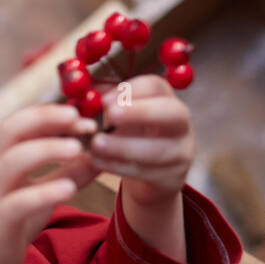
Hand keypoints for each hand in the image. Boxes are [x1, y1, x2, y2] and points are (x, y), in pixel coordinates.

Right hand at [0, 104, 100, 263]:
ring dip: (46, 149)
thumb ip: (69, 174)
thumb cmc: (14, 224)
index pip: (22, 122)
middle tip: (79, 118)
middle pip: (12, 130)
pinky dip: (43, 192)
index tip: (82, 115)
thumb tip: (100, 155)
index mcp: (4, 160)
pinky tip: (68, 189)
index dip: (50, 113)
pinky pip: (18, 201)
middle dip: (45, 119)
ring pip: (12, 161)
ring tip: (78, 148)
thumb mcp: (45, 194)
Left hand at [80, 74, 194, 203]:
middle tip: (111, 114)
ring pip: (158, 149)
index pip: (155, 86)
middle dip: (140, 112)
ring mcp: (181, 151)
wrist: (151, 172)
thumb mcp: (122, 114)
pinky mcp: (172, 177)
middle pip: (171, 112)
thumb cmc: (131, 133)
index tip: (104, 99)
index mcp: (165, 99)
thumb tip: (83, 92)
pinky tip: (99, 161)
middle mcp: (181, 123)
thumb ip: (105, 101)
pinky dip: (120, 167)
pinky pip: (147, 172)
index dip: (131, 90)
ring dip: (124, 146)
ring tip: (97, 143)